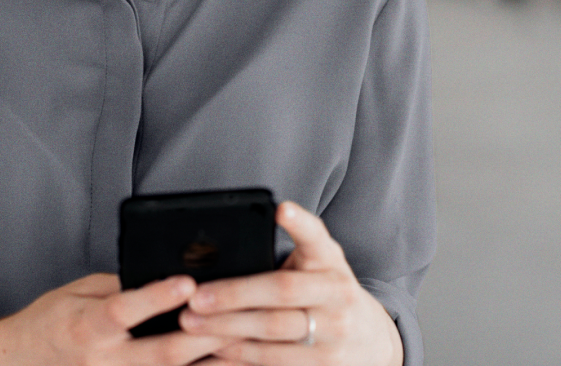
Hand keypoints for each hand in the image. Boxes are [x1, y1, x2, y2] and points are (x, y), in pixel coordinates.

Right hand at [0, 273, 231, 365]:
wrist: (20, 364)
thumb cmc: (51, 323)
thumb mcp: (76, 293)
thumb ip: (118, 287)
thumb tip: (163, 278)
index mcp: (87, 327)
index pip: (124, 311)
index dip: (156, 297)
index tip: (187, 282)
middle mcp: (103, 362)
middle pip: (160, 353)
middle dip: (201, 337)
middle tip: (237, 320)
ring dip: (208, 364)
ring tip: (244, 348)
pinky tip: (221, 364)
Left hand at [176, 202, 402, 365]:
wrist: (369, 339)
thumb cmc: (327, 291)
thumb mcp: (320, 262)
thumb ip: (295, 246)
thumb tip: (230, 242)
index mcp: (332, 262)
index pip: (317, 239)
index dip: (300, 224)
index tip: (281, 209)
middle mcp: (338, 295)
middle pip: (282, 291)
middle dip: (234, 294)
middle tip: (194, 297)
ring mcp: (334, 333)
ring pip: (273, 332)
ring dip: (227, 328)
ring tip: (191, 324)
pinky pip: (272, 361)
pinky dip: (238, 355)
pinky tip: (212, 350)